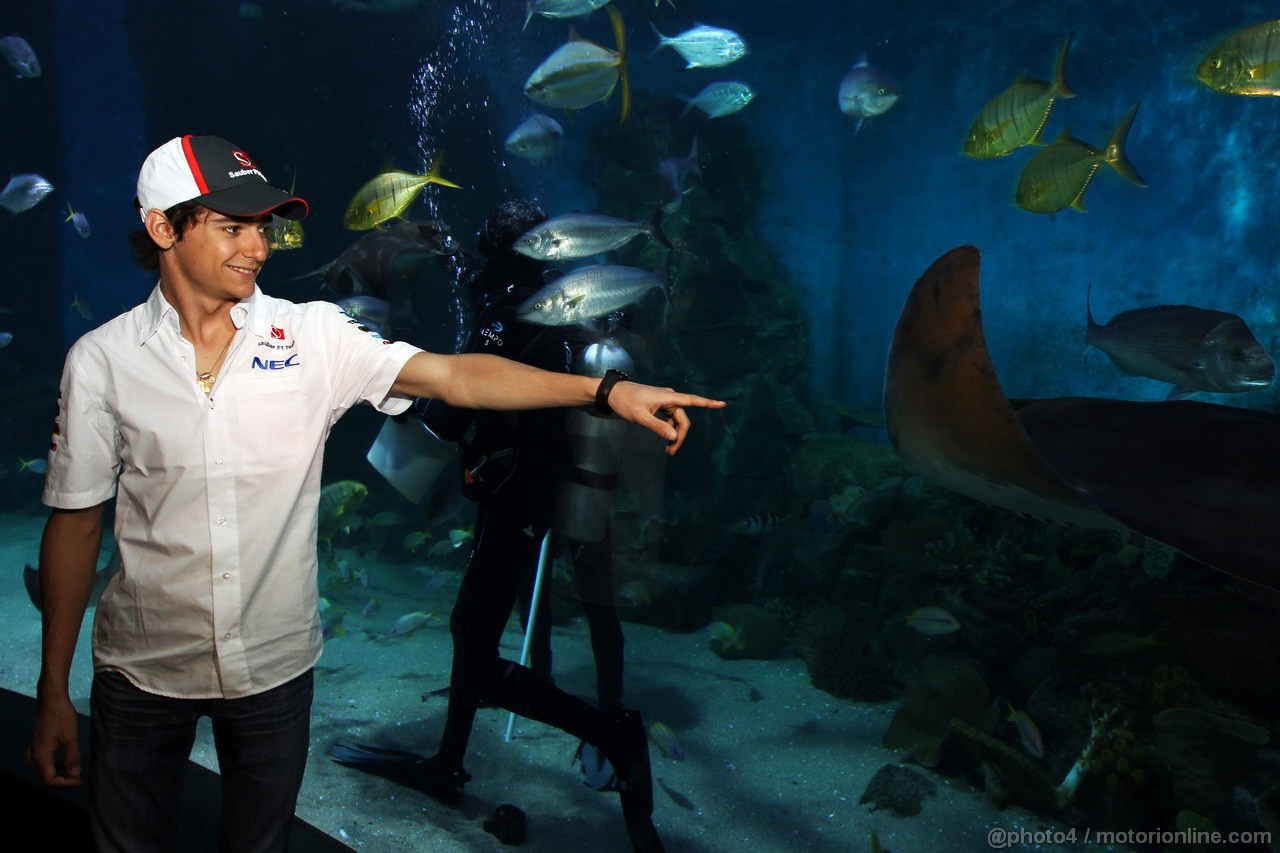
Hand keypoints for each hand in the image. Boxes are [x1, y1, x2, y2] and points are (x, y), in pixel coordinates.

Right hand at [28, 693, 83, 787]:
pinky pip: (43, 764)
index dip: (65, 784)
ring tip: (75, 774)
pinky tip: (67, 763)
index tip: (80, 781)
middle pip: (44, 780)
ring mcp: (33, 752)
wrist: (51, 700)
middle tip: (78, 780)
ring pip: (44, 773)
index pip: (49, 781)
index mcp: (40, 756)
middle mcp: (33, 757)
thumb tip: (75, 776)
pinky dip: (55, 768)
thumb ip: (72, 758)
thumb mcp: (71, 737)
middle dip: (62, 783)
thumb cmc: (62, 717)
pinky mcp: (36, 747)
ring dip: (58, 776)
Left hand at [606, 382, 725, 454]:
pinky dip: (668, 428)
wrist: (612, 393)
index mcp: (667, 397)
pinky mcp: (659, 403)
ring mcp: (664, 400)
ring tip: (667, 450)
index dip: (708, 403)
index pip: (692, 401)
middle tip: (671, 453)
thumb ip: (658, 427)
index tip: (722, 404)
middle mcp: (669, 397)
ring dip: (673, 434)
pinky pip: (669, 417)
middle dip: (680, 436)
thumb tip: (674, 437)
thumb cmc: (625, 402)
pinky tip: (661, 438)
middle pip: (682, 419)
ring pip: (676, 419)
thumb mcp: (640, 417)